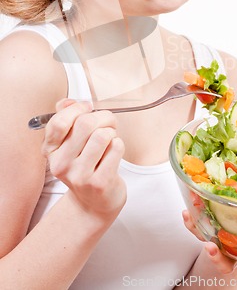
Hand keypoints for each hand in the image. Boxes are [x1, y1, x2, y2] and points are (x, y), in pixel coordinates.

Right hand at [42, 99, 125, 222]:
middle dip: (103, 117)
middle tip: (108, 124)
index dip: (78, 109)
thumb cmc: (86, 163)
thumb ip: (67, 117)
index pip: (59, 122)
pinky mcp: (99, 183)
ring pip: (102, 135)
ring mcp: (79, 176)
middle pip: (86, 124)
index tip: (88, 108)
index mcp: (51, 150)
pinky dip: (119, 145)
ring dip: (112, 133)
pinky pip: (116, 148)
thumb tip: (68, 102)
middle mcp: (61, 164)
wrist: (95, 201)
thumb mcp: (71, 142)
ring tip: (110, 140)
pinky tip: (113, 154)